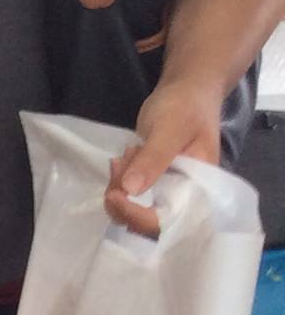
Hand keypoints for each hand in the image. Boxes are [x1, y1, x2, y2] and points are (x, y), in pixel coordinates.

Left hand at [103, 79, 223, 236]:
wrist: (186, 91)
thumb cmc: (185, 106)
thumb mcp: (170, 129)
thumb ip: (153, 159)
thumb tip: (130, 191)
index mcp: (200, 188)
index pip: (168, 221)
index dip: (137, 216)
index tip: (114, 195)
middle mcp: (185, 197)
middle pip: (146, 223)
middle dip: (124, 199)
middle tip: (119, 165)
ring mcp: (167, 192)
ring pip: (132, 211)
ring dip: (119, 187)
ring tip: (126, 156)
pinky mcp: (153, 185)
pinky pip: (129, 197)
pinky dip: (119, 182)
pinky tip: (123, 159)